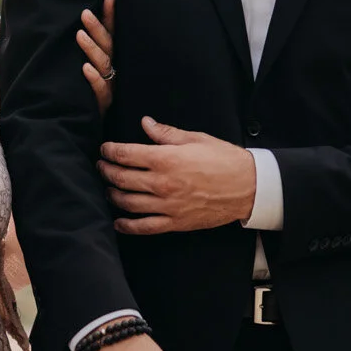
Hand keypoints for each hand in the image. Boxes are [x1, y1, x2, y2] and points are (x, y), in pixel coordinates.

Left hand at [75, 0, 115, 115]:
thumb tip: (74, 22)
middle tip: (84, 13)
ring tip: (79, 35)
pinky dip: (93, 78)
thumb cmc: (84, 94)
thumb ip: (86, 49)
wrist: (85, 127)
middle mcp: (113, 71)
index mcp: (110, 60)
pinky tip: (85, 68)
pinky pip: (100, 90)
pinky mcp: (103, 103)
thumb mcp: (86, 69)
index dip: (110, 17)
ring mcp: (110, 87)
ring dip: (91, 49)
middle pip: (108, 46)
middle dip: (98, 29)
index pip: (112, 34)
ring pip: (104, 65)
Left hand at [99, 117, 255, 234]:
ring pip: (128, 203)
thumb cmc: (224, 159)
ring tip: (109, 189)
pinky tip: (119, 222)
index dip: (110, 151)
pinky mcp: (175, 222)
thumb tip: (145, 124)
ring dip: (113, 195)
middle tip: (102, 166)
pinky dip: (127, 226)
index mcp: (166, 159)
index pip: (126, 154)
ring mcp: (168, 206)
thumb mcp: (196, 139)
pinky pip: (144, 227)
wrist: (249, 187)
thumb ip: (166, 133)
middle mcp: (163, 183)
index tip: (104, 149)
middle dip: (107, 171)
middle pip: (122, 178)